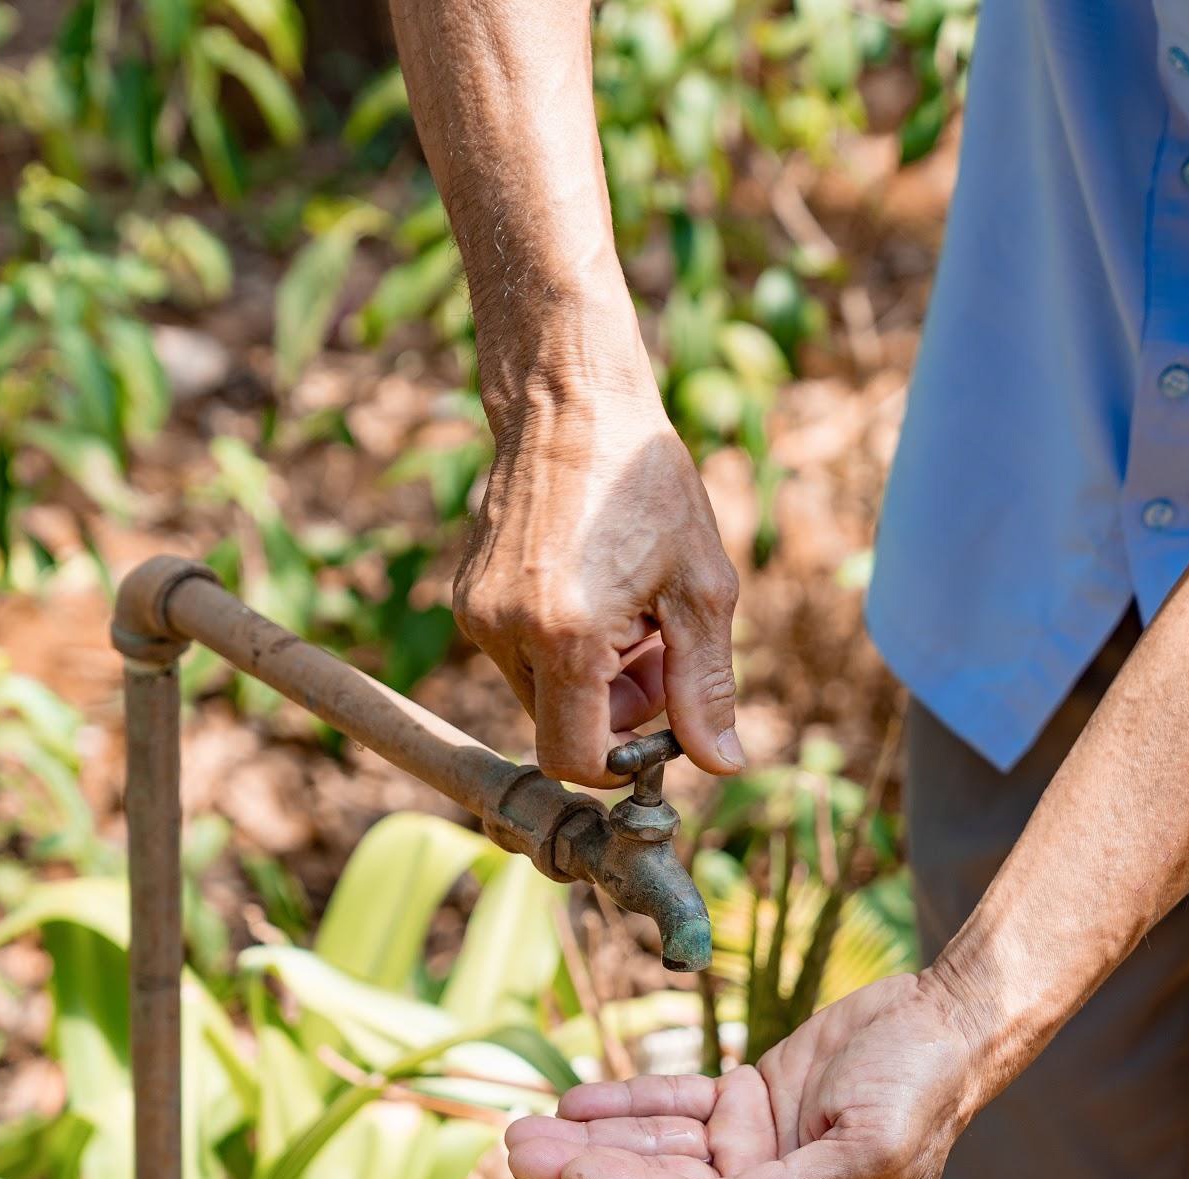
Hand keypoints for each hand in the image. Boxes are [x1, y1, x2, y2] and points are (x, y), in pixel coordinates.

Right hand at [458, 389, 742, 786]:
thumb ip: (707, 685)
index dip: (622, 761)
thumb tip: (721, 763)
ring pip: (541, 696)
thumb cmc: (646, 485)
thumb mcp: (701, 587)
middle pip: (560, 731)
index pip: (575, 759)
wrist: (571, 405)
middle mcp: (506, 632)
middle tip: (660, 648)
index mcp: (566, 636)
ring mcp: (478, 615)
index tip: (661, 722)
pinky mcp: (467, 598)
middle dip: (617, 711)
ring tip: (631, 611)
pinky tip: (594, 589)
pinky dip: (561, 647)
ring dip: (592, 678)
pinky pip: (518, 657)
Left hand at [504, 973, 988, 1178]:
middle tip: (514, 1151)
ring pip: (658, 1144)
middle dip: (587, 1169)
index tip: (570, 1170)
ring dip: (593, 1136)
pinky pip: (677, 1103)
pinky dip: (627, 1101)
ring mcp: (753, 1149)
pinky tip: (572, 1101)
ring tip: (520, 1130)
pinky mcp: (748, 1102)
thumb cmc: (925, 1090)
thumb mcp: (876, 1144)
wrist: (947, 1022)